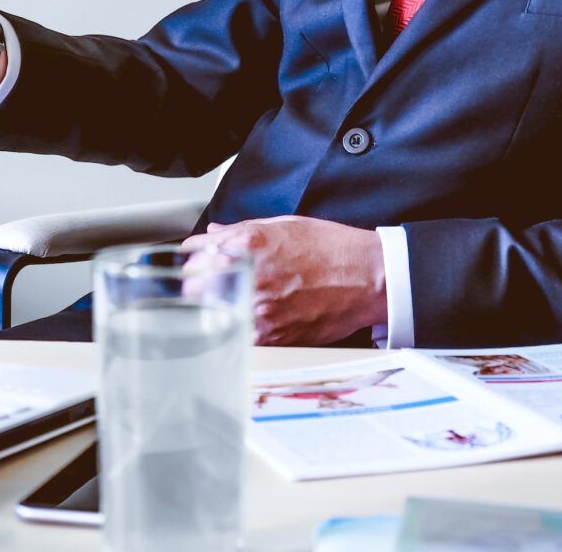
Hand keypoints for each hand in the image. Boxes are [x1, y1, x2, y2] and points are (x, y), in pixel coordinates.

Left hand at [182, 216, 387, 345]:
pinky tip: (248, 321)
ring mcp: (259, 310)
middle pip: (193, 288)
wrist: (368, 278)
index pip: (195, 253)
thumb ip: (242, 230)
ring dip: (214, 311)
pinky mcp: (272, 337)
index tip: (194, 262)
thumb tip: (214, 233)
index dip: (193, 258)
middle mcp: (250, 277)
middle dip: (196, 286)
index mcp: (249, 244)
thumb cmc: (333, 249)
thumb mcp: (285, 225)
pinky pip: (237, 336)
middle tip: (205, 286)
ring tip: (229, 304)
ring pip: (212, 316)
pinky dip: (237, 330)